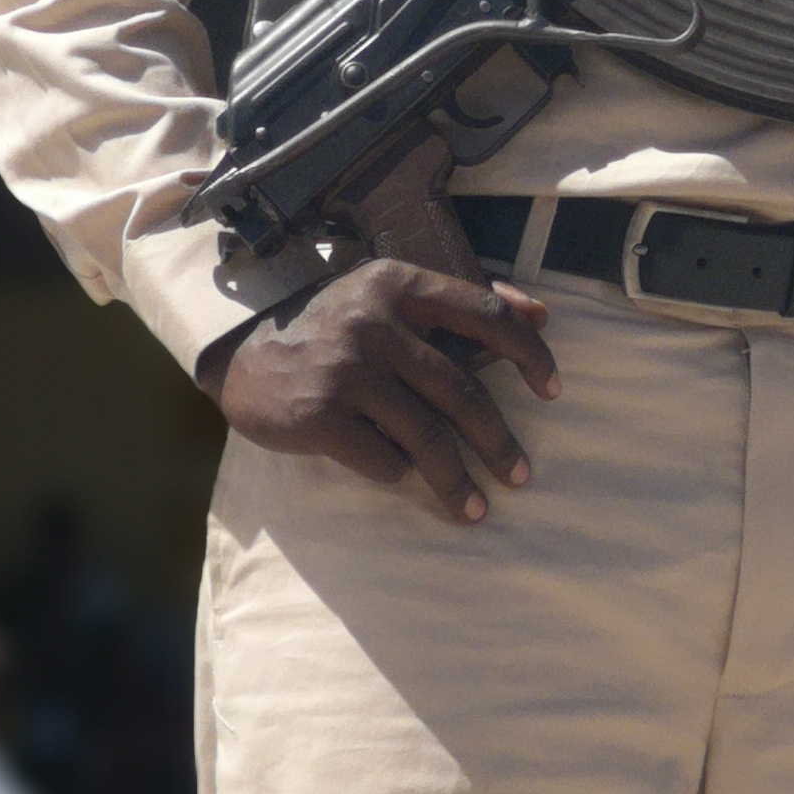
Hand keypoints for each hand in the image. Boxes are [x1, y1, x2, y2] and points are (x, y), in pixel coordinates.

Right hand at [199, 262, 559, 526]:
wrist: (240, 356)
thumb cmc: (333, 330)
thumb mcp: (388, 297)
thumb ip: (460, 301)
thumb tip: (540, 314)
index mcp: (398, 284)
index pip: (485, 315)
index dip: (530, 355)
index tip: (553, 390)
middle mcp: (374, 322)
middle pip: (461, 391)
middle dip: (499, 442)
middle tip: (520, 475)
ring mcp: (345, 369)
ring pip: (428, 437)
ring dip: (458, 480)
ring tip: (476, 509)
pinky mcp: (319, 415)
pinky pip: (383, 460)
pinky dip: (399, 474)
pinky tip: (402, 478)